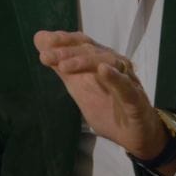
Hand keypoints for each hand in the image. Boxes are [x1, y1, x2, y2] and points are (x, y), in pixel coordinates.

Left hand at [33, 30, 167, 159]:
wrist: (134, 135)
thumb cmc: (107, 107)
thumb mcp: (79, 88)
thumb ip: (62, 67)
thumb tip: (40, 41)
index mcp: (100, 60)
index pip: (82, 43)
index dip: (64, 40)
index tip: (43, 40)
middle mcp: (114, 63)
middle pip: (91, 51)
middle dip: (67, 52)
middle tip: (46, 56)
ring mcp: (126, 79)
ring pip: (106, 63)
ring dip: (84, 62)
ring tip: (65, 66)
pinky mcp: (135, 98)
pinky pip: (126, 85)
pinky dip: (115, 77)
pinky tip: (103, 71)